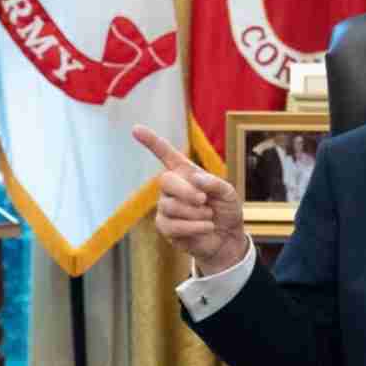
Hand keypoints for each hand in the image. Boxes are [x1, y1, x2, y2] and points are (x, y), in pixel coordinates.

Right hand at [133, 124, 247, 273]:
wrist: (227, 236)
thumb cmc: (226, 209)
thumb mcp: (229, 193)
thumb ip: (215, 183)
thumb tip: (194, 178)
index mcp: (186, 173)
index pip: (166, 154)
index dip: (151, 142)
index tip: (136, 129)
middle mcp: (172, 188)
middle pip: (165, 181)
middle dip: (186, 192)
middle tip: (203, 201)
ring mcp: (166, 207)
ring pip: (170, 206)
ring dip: (195, 213)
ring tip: (208, 216)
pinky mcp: (165, 227)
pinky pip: (173, 225)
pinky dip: (194, 227)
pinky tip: (206, 227)